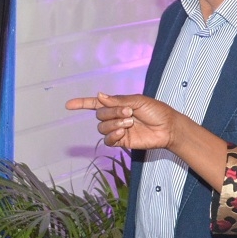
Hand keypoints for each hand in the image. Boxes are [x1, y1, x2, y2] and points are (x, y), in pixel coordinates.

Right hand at [65, 92, 183, 151]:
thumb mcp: (138, 100)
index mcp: (117, 104)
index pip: (95, 104)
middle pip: (99, 115)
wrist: (168, 127)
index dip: (81, 104)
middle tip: (128, 112)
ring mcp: (118, 129)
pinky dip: (112, 136)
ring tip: (129, 123)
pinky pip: (108, 140)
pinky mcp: (122, 142)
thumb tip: (99, 96)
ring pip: (102, 128)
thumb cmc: (156, 111)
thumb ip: (118, 100)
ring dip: (114, 124)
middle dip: (111, 113)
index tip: (68, 105)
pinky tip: (122, 132)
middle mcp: (115, 117)